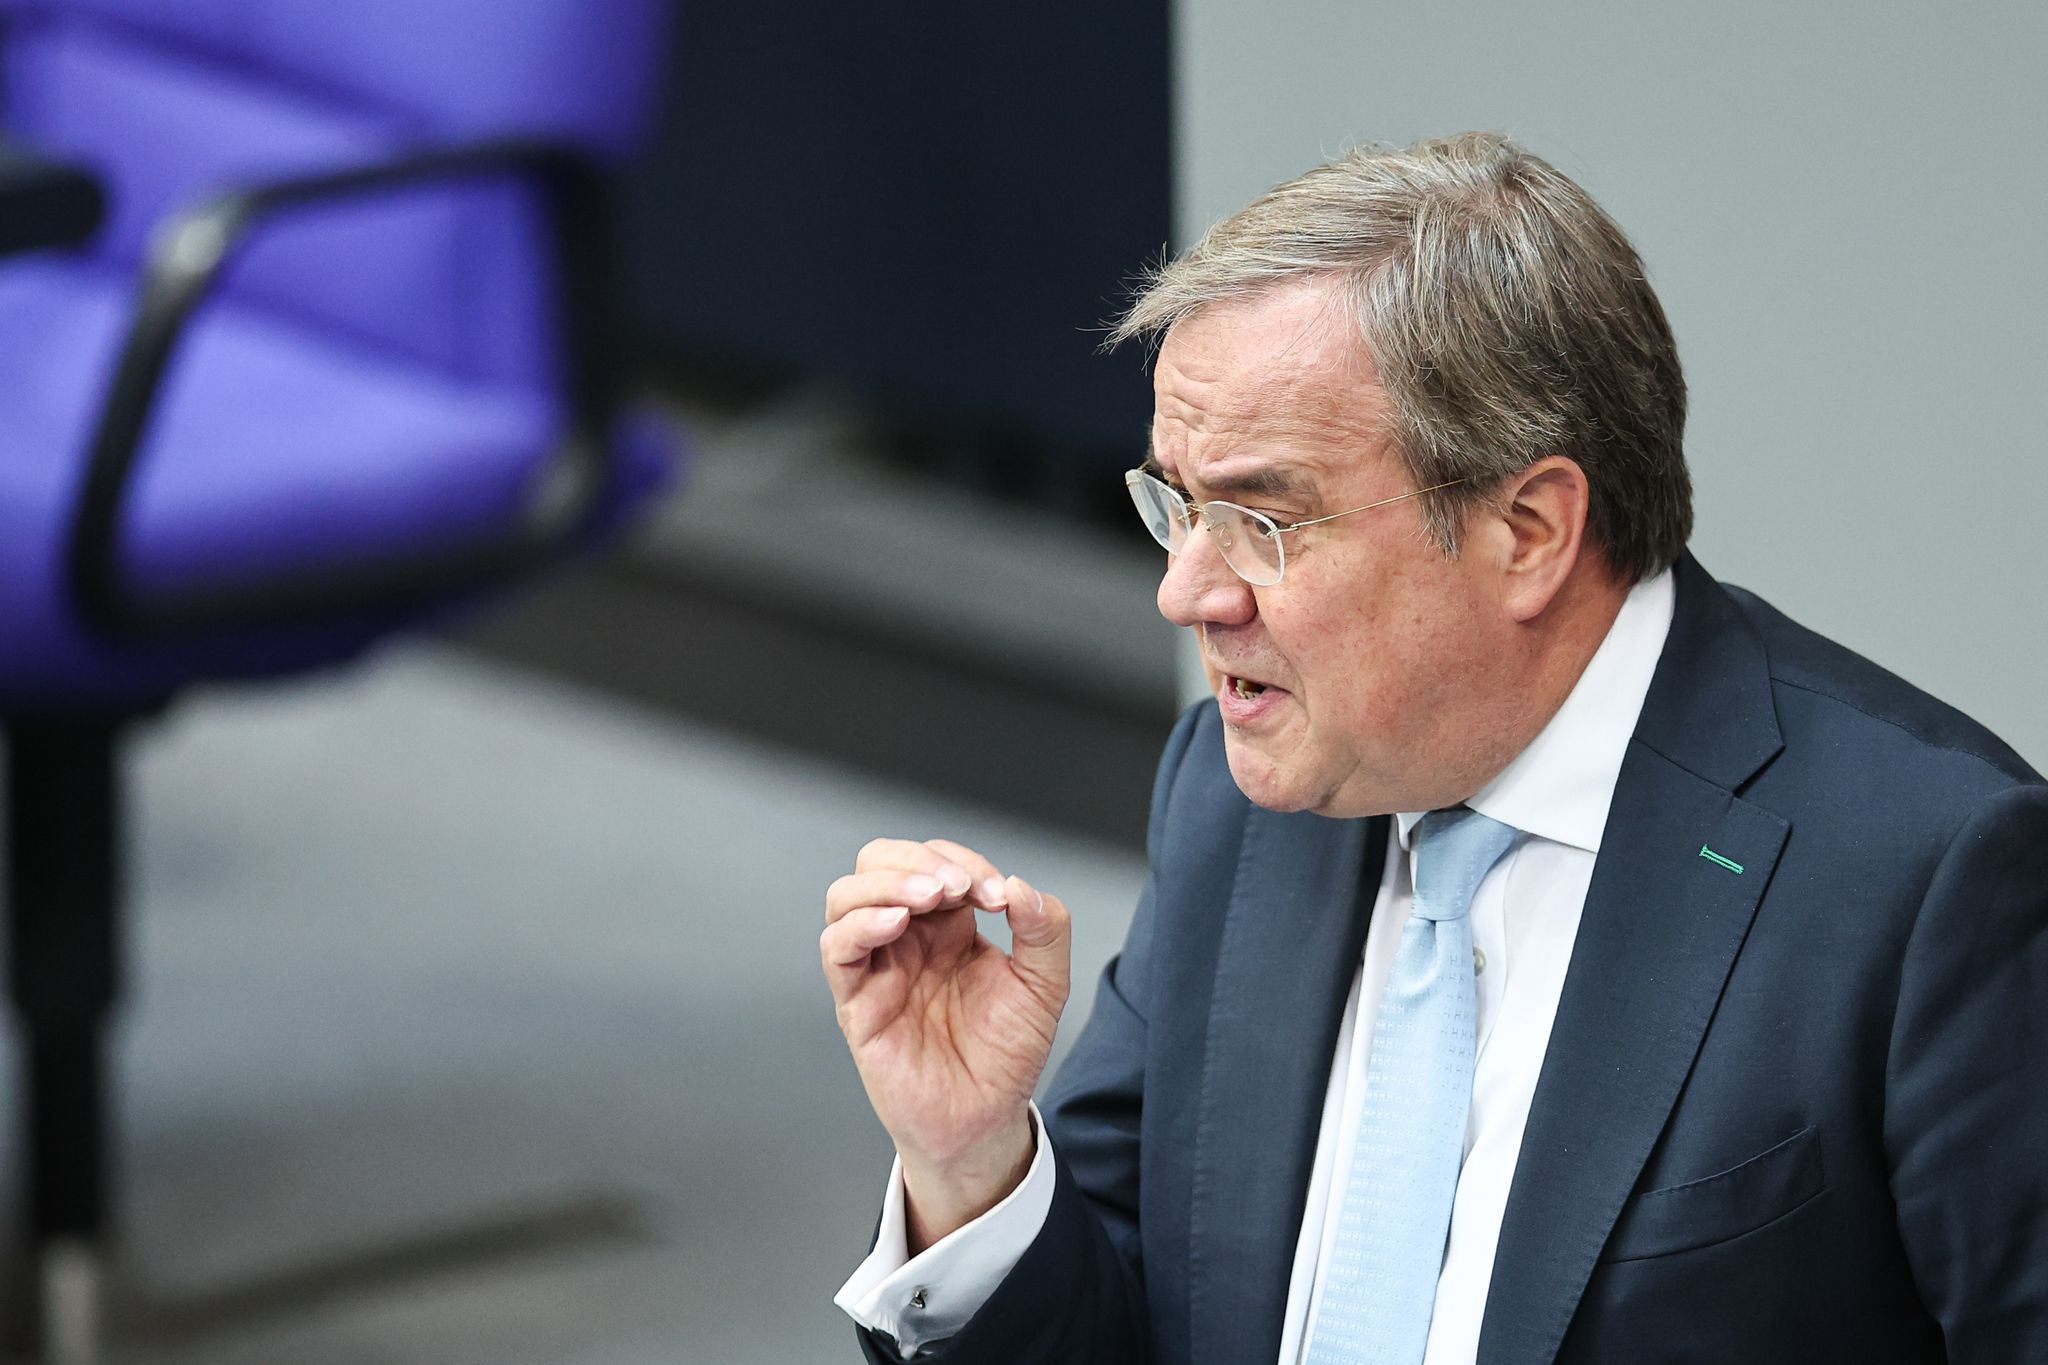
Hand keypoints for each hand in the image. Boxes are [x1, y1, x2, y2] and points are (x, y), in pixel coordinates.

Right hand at [822, 837, 1070, 1248]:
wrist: (985, 1120)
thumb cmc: (1005, 1055)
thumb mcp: (1045, 984)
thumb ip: (1045, 930)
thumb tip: (1020, 885)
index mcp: (948, 924)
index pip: (935, 861)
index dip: (963, 861)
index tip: (999, 894)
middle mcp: (907, 937)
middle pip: (879, 861)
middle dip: (916, 859)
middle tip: (958, 886)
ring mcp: (878, 965)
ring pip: (846, 895)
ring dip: (887, 882)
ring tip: (928, 897)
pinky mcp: (856, 1001)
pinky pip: (837, 949)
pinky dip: (860, 924)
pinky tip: (896, 924)